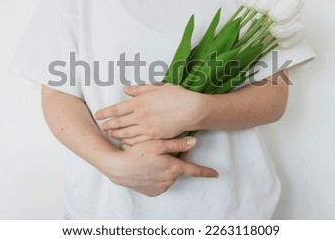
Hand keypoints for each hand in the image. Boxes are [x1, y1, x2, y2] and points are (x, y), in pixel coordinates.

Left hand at [94, 84, 207, 144]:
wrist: (191, 110)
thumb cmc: (176, 96)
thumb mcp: (156, 88)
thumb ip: (139, 90)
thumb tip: (126, 90)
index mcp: (139, 102)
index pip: (117, 109)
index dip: (105, 112)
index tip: (97, 114)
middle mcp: (140, 116)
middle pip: (119, 122)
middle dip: (108, 124)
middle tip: (101, 126)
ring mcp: (147, 128)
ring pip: (126, 133)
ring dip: (116, 133)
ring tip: (110, 133)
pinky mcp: (155, 136)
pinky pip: (138, 140)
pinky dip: (129, 141)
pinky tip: (125, 140)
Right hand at [102, 137, 217, 196]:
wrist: (118, 167)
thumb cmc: (137, 153)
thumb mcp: (157, 144)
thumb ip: (177, 144)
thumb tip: (194, 142)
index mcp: (174, 168)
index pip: (194, 171)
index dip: (206, 172)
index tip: (216, 174)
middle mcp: (169, 180)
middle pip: (178, 169)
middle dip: (175, 161)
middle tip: (162, 152)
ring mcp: (161, 187)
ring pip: (169, 176)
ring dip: (165, 169)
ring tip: (151, 160)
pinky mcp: (152, 192)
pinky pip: (160, 183)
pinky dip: (157, 176)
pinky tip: (148, 169)